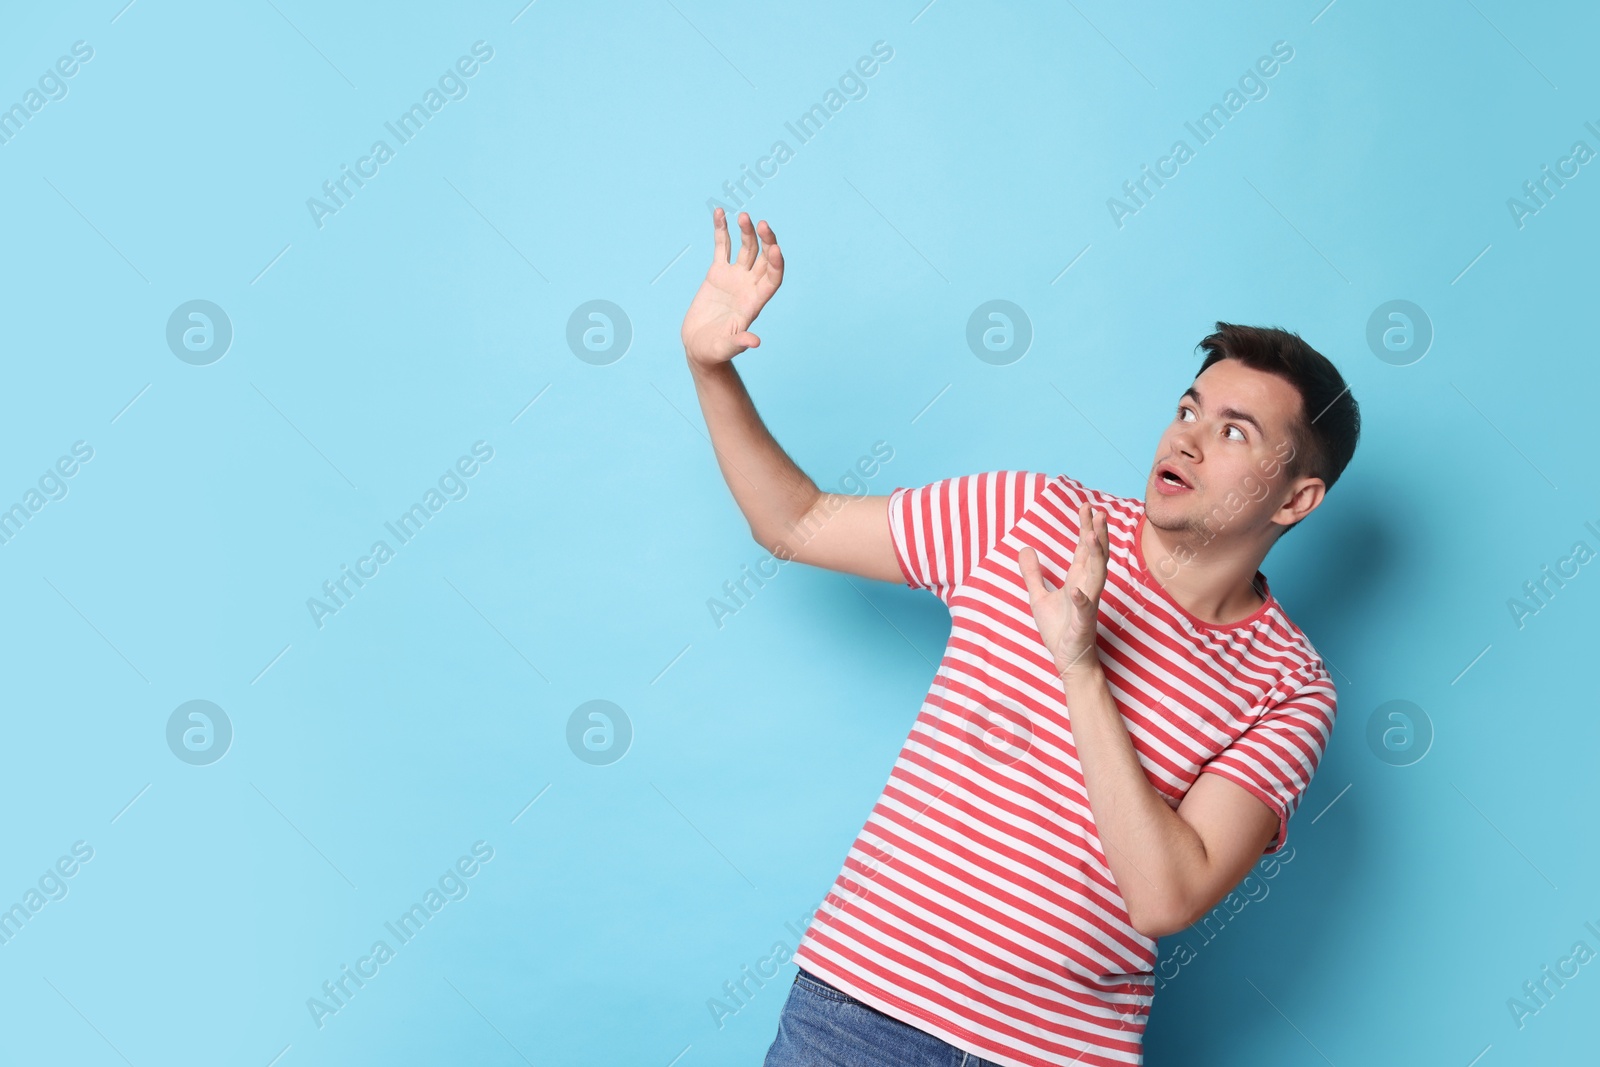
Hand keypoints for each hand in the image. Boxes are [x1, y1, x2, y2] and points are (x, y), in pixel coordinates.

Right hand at [681, 208, 783, 369]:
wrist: (699, 347)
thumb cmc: (715, 351)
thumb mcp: (726, 348)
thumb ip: (740, 343)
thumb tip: (755, 342)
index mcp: (755, 302)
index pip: (773, 279)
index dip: (776, 264)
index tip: (775, 249)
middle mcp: (749, 286)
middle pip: (764, 259)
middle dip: (766, 241)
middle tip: (762, 224)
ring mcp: (734, 277)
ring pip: (746, 248)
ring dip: (746, 232)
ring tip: (743, 216)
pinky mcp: (717, 273)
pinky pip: (721, 247)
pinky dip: (721, 231)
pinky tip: (719, 214)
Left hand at [1018, 501, 1108, 679]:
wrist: (1067, 659)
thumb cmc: (1059, 629)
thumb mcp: (1038, 597)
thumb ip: (1033, 573)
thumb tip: (1024, 548)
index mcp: (1078, 580)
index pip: (1085, 548)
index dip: (1086, 527)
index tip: (1086, 506)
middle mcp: (1087, 587)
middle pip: (1096, 556)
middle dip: (1098, 534)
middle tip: (1098, 512)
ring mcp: (1088, 604)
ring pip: (1097, 576)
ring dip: (1096, 556)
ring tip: (1092, 536)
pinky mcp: (1083, 623)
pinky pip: (1084, 609)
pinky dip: (1081, 599)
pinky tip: (1076, 590)